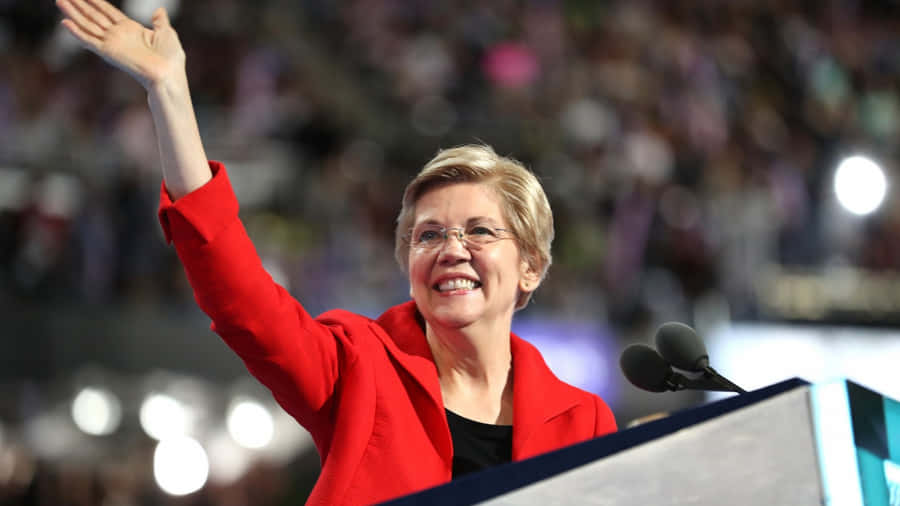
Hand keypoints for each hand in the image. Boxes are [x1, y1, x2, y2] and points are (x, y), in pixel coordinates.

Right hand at [57, 0, 184, 89]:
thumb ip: (159, 21)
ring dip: (73, 14)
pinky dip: (77, 32)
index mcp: (131, 29)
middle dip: (80, 5)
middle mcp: (118, 35)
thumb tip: (159, 10)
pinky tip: (65, 22)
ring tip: (60, 1)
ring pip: (88, 25)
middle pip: (94, 16)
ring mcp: (112, 43)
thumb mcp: (166, 33)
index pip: (108, 12)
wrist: (168, 73)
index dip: (96, 2)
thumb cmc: (171, 58)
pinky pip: (89, 40)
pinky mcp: (108, 52)